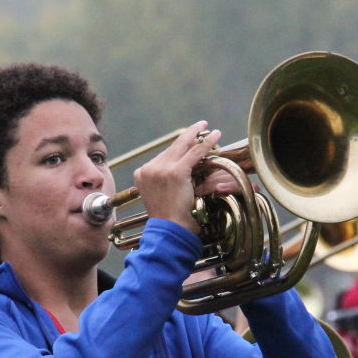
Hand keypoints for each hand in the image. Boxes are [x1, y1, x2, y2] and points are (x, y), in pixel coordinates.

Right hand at [134, 121, 221, 235]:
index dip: (179, 148)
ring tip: (209, 130)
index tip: (190, 142)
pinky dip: (207, 143)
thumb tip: (183, 170)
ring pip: (183, 146)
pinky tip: (215, 135)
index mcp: (141, 174)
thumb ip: (165, 182)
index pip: (163, 156)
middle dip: (188, 136)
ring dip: (199, 136)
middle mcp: (148, 169)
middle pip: (172, 148)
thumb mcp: (161, 197)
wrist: (169, 231)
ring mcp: (160, 169)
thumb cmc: (169, 221)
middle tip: (200, 126)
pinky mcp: (175, 171)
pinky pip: (194, 152)